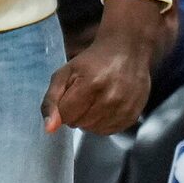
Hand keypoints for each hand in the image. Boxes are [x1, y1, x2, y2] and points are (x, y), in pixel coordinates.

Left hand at [45, 0, 166, 133]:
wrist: (127, 52)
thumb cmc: (93, 61)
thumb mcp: (64, 74)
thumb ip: (51, 101)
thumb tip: (49, 129)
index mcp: (90, 85)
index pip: (65, 116)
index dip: (64, 106)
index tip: (71, 94)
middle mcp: (111, 99)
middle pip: (79, 124)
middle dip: (77, 113)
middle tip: (85, 96)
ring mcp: (125, 108)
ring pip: (94, 130)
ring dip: (90, 119)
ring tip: (96, 101)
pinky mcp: (134, 114)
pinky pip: (110, 131)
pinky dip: (104, 123)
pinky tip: (107, 108)